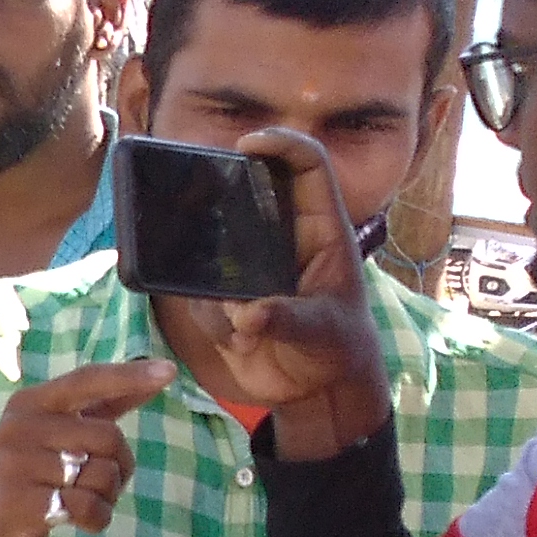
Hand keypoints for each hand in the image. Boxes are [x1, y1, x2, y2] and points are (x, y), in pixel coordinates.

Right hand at [0, 355, 175, 536]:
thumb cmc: (33, 474)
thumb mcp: (56, 434)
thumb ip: (102, 406)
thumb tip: (158, 374)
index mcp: (30, 403)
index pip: (87, 380)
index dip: (129, 376)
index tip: (170, 371)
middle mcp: (20, 428)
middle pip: (108, 437)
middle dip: (119, 465)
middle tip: (100, 483)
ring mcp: (17, 466)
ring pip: (101, 475)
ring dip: (106, 496)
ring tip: (83, 502)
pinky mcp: (22, 503)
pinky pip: (87, 507)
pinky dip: (95, 518)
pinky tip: (78, 522)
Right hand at [208, 126, 390, 458]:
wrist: (317, 390)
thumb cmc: (338, 349)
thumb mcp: (323, 333)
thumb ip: (288, 318)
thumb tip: (247, 314)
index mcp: (321, 232)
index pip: (307, 168)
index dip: (281, 146)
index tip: (247, 146)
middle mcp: (282, 240)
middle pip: (247, 195)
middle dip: (220, 204)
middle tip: (198, 218)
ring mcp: (250, 267)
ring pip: (213, 248)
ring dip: (213, 285)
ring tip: (244, 324)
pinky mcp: (223, 297)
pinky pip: (198, 295)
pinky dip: (211, 320)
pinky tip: (241, 342)